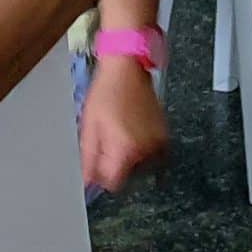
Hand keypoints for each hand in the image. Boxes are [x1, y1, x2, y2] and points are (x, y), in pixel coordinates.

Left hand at [81, 56, 169, 193]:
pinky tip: (131, 133)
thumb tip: (88, 182)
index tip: (97, 165)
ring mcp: (158, 142)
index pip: (114, 184)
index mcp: (125, 149)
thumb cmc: (106, 93)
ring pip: (140, 166)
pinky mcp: (164, 134)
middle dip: (115, 166)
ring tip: (119, 134)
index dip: (102, 177)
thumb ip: (88, 159)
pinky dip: (141, 150)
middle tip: (106, 143)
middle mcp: (145, 149)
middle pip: (127, 175)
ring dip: (129, 158)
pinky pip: (152, 154)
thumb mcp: (89, 127)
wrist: (127, 68)